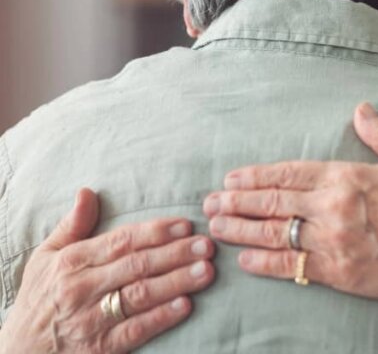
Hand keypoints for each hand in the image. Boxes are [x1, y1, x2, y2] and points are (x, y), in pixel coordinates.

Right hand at [0, 189, 215, 353]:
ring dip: (176, 282)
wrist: (20, 352)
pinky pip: (134, 331)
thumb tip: (87, 192)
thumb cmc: (40, 298)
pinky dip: (160, 318)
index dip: (155, 232)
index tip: (185, 224)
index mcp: (72, 262)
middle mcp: (82, 288)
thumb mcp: (46, 258)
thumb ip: (72, 226)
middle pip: (136, 266)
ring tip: (206, 271)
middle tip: (206, 245)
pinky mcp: (100, 348)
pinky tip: (185, 305)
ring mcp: (91, 319)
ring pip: (139, 296)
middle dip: (175, 254)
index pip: (120, 241)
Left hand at [203, 102, 377, 301]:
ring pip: (274, 233)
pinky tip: (244, 258)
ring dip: (240, 230)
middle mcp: (333, 206)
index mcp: (347, 176)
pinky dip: (264, 262)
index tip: (231, 178)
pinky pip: (291, 267)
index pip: (288, 173)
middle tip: (210, 203)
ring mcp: (332, 241)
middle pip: (272, 202)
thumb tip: (361, 109)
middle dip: (236, 202)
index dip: (255, 176)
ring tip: (215, 228)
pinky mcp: (337, 272)